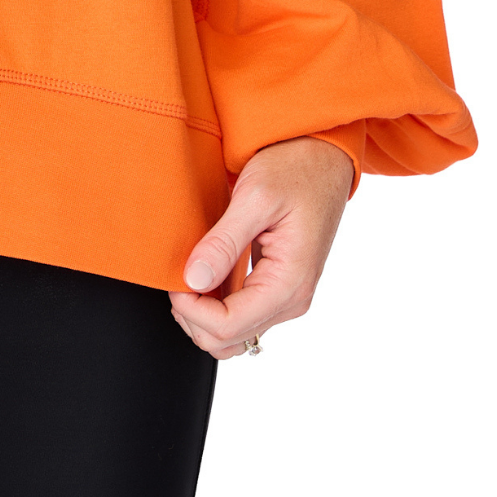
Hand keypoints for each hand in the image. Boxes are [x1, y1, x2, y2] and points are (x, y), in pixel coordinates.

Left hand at [169, 137, 353, 359]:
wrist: (321, 157)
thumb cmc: (295, 169)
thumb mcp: (255, 197)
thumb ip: (224, 242)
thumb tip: (194, 280)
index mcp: (290, 283)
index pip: (228, 326)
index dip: (190, 309)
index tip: (174, 279)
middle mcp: (292, 299)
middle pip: (228, 340)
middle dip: (193, 315)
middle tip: (177, 276)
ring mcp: (286, 297)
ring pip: (233, 333)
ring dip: (202, 313)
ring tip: (190, 274)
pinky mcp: (277, 287)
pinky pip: (241, 313)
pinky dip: (215, 303)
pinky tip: (205, 272)